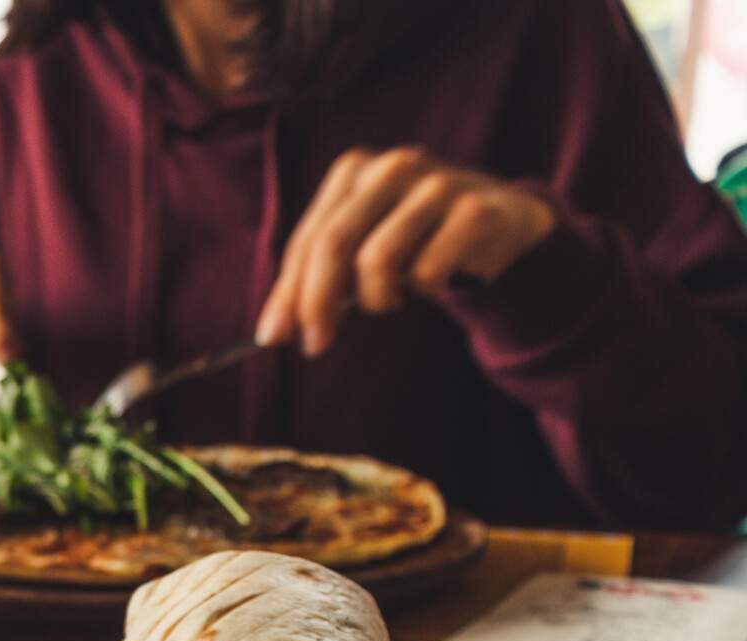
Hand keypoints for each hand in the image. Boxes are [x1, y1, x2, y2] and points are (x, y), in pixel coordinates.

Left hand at [255, 147, 556, 355]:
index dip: (288, 292)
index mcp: (353, 171)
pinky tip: (427, 284)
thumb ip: (313, 284)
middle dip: (317, 302)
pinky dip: (420, 289)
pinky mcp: (475, 210)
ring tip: (388, 300)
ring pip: (378, 258)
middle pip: (334, 244)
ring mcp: (436, 184)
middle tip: (316, 344)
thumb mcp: (359, 252)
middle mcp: (392, 168)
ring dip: (376, 297)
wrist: (497, 221)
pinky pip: (428, 270)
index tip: (275, 337)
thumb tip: (272, 333)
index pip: (308, 239)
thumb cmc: (413, 240)